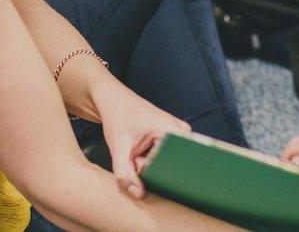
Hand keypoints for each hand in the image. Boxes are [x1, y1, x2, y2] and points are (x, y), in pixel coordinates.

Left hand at [92, 84, 190, 198]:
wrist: (115, 101)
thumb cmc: (118, 119)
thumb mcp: (119, 149)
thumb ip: (125, 175)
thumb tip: (140, 195)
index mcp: (174, 130)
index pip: (177, 164)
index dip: (159, 175)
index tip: (142, 170)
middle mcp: (183, 131)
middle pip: (172, 164)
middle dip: (152, 169)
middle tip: (135, 157)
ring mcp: (181, 133)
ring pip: (167, 162)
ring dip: (150, 164)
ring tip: (137, 153)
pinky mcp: (175, 136)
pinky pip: (166, 157)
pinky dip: (151, 159)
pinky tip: (141, 151)